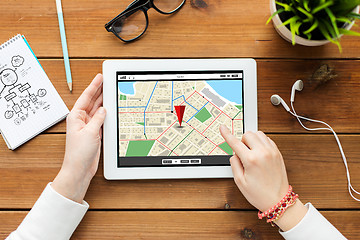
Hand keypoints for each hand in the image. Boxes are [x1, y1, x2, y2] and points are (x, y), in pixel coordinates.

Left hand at [52, 74, 105, 202]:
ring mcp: (88, 126)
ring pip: (98, 110)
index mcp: (76, 116)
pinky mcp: (94, 133)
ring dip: (104, 101)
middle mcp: (81, 119)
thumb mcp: (90, 132)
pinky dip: (106, 114)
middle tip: (107, 80)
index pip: (86, 97)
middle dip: (99, 90)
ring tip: (111, 91)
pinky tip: (111, 108)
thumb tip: (103, 109)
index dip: (94, 86)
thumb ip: (98, 118)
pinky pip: (101, 119)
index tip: (100, 77)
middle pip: (92, 101)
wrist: (80, 169)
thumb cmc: (79, 153)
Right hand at [220, 125, 306, 230]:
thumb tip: (234, 154)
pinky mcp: (278, 153)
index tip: (222, 127)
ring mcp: (272, 152)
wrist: (278, 200)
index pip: (235, 142)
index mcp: (251, 160)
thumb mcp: (240, 182)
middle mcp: (263, 153)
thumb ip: (234, 164)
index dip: (227, 134)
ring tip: (251, 152)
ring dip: (252, 140)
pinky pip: (267, 139)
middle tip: (242, 153)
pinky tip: (259, 152)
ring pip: (258, 134)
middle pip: (248, 134)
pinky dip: (261, 142)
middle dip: (242, 141)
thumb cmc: (259, 194)